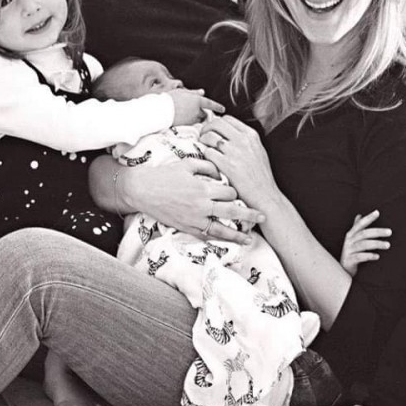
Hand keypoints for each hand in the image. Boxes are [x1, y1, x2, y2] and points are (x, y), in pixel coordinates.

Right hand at [119, 158, 263, 244]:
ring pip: (221, 229)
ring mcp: (194, 219)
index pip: (229, 192)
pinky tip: (227, 242)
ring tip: (250, 239)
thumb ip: (207, 166)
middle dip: (249, 215)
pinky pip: (206, 235)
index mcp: (203, 188)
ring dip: (237, 235)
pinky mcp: (186, 227)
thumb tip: (220, 172)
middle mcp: (201, 205)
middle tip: (263, 217)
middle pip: (232, 212)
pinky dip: (218, 239)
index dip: (235, 192)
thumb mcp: (187, 164)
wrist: (142, 190)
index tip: (236, 192)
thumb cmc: (164, 175)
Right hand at [168, 88, 223, 125]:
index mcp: (197, 101)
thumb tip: (202, 92)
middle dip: (203, 113)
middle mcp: (197, 111)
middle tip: (195, 111)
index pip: (211, 104)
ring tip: (187, 115)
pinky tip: (183, 119)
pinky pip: (192, 124)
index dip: (218, 107)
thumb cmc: (170, 99)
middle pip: (205, 114)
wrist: (160, 110)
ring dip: (196, 118)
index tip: (223, 109)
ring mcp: (192, 119)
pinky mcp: (187, 126)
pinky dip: (190, 122)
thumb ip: (194, 92)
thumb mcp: (182, 92)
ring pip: (198, 119)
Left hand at [199, 115, 280, 212]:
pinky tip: (208, 161)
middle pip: (216, 123)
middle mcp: (243, 140)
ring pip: (209, 136)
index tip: (213, 131)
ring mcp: (234, 152)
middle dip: (206, 128)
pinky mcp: (226, 165)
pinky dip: (205, 155)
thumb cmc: (261, 177)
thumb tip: (227, 134)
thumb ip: (244, 140)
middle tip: (203, 137)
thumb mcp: (258, 151)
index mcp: (251, 135)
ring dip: (203, 141)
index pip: (227, 119)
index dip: (217, 124)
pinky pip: (208, 152)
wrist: (264, 195)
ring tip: (204, 149)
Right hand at [340, 210, 391, 275]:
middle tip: (389, 232)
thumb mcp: (352, 239)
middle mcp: (349, 241)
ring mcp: (348, 250)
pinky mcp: (349, 260)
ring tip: (387, 245)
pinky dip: (368, 256)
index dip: (368, 218)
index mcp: (351, 234)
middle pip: (364, 234)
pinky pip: (359, 257)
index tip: (377, 212)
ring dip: (376, 244)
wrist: (342, 269)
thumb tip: (359, 215)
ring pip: (363, 245)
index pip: (360, 224)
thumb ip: (356, 227)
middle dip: (377, 232)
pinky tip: (377, 256)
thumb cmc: (350, 252)